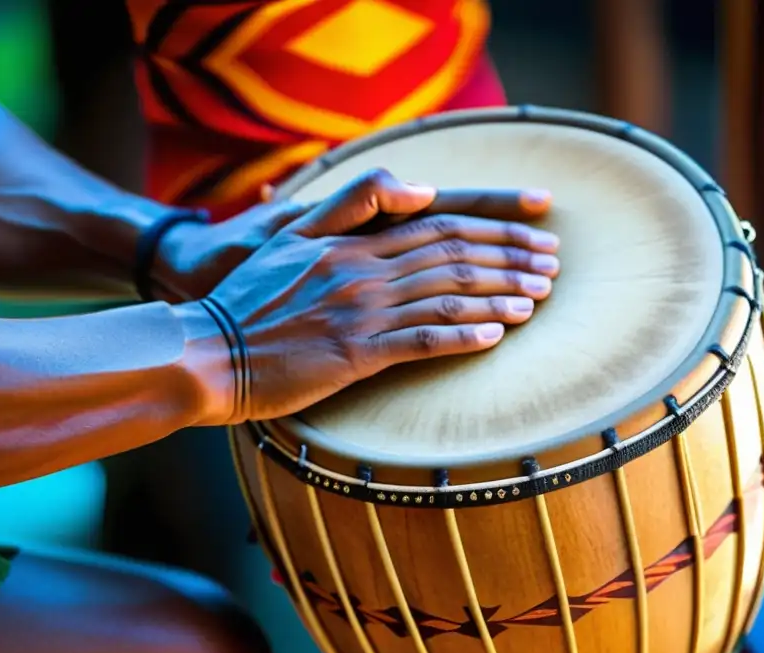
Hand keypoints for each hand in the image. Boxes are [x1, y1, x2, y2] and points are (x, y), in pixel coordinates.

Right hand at [203, 169, 560, 422]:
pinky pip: (421, 342)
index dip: (494, 223)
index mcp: (352, 241)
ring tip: (540, 299)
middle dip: (511, 258)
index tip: (536, 227)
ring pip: (447, 297)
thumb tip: (417, 187)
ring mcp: (360, 311)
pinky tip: (498, 336)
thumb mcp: (289, 233)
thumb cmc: (248, 298)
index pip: (440, 222)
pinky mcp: (353, 354)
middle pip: (454, 257)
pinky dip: (463, 338)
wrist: (210, 351)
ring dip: (500, 296)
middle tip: (554, 265)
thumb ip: (350, 203)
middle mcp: (363, 270)